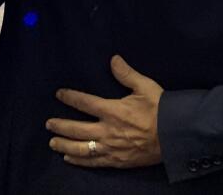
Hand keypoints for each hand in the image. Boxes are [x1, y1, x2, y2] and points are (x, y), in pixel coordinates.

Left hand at [46, 55, 163, 167]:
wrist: (174, 135)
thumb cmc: (160, 108)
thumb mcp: (145, 86)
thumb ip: (127, 74)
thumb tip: (113, 59)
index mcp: (112, 110)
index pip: (85, 103)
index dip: (70, 97)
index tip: (59, 94)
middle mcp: (107, 130)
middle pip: (76, 129)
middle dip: (60, 125)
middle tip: (48, 123)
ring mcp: (110, 148)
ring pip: (80, 148)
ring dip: (64, 145)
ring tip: (53, 142)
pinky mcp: (116, 161)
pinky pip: (93, 162)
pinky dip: (79, 161)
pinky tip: (69, 158)